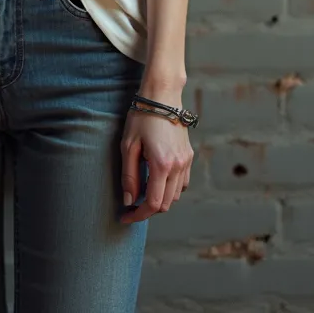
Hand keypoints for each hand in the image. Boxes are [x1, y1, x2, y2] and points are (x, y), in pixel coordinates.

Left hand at [117, 106, 192, 223]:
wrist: (162, 96)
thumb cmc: (141, 117)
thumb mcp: (128, 145)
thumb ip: (129, 175)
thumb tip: (128, 200)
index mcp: (162, 165)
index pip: (153, 203)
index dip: (138, 214)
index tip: (125, 216)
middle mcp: (178, 166)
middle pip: (165, 204)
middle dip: (147, 209)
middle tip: (130, 205)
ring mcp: (186, 162)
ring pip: (175, 196)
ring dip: (159, 199)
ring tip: (142, 192)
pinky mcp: (189, 156)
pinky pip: (182, 183)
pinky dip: (170, 189)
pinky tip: (156, 181)